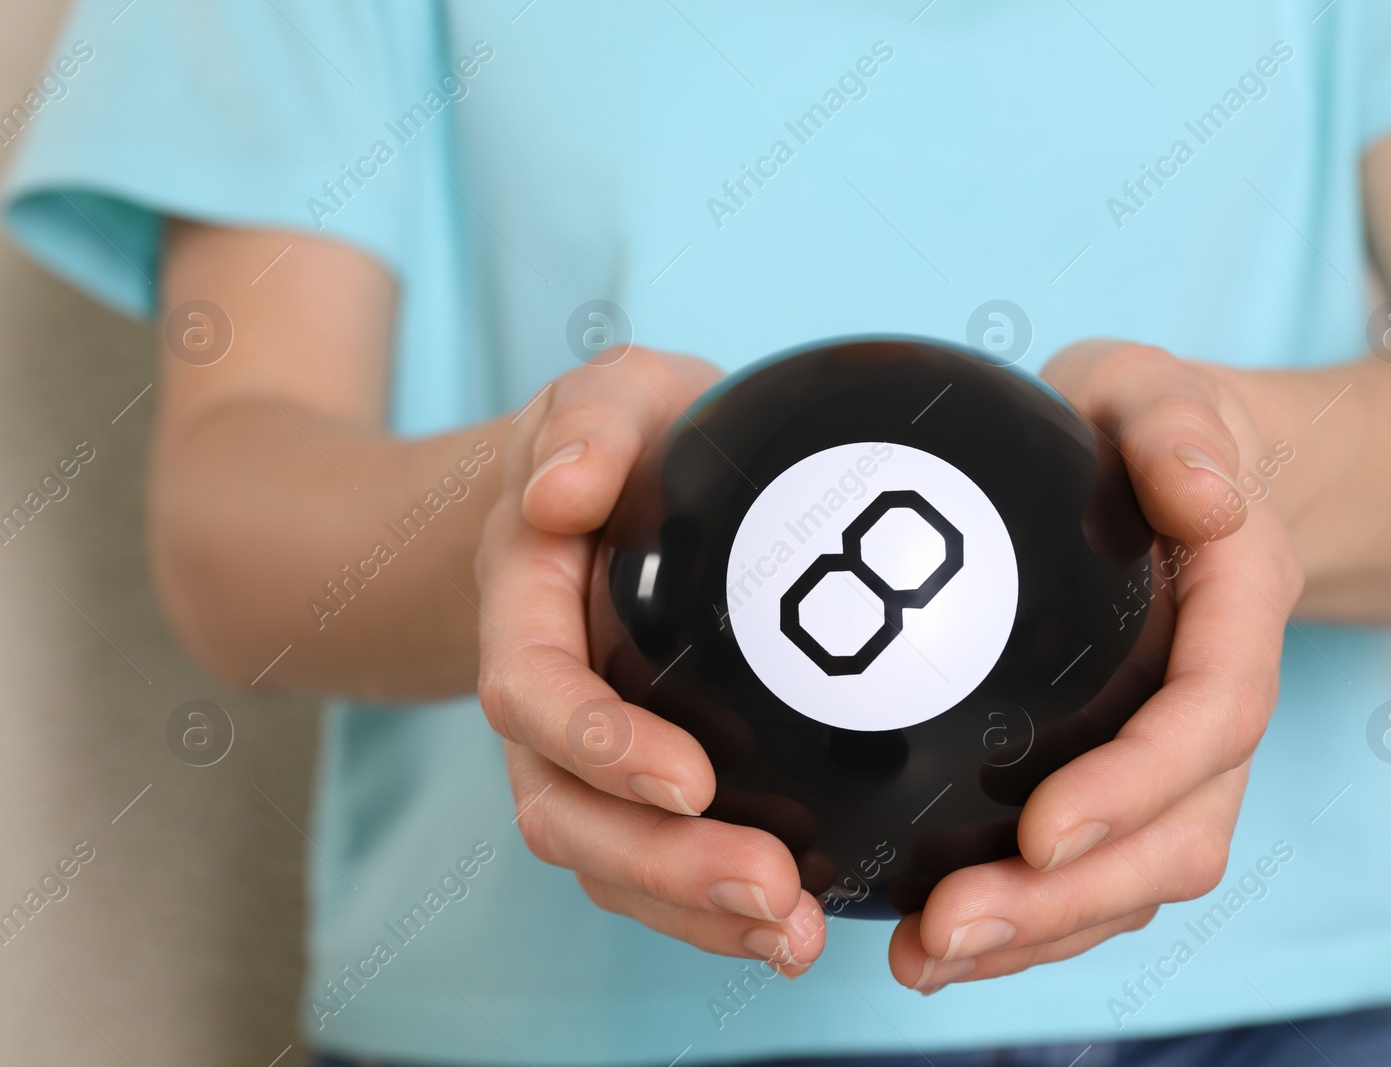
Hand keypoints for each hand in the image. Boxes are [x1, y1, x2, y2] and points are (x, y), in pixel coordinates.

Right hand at [474, 347, 825, 973]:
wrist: (602, 489)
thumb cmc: (619, 439)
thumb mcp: (609, 394)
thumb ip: (588, 424)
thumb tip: (563, 491)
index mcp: (523, 607)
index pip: (531, 693)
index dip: (597, 744)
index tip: (692, 778)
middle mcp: (539, 698)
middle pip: (561, 811)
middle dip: (658, 865)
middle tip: (772, 893)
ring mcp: (578, 751)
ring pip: (603, 859)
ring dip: (691, 911)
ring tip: (793, 937)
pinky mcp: (631, 780)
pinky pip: (652, 862)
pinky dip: (711, 906)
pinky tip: (799, 923)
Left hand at [888, 340, 1304, 991]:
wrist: (1172, 466)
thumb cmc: (1150, 423)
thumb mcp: (1156, 388)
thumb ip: (1181, 427)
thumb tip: (1203, 495)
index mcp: (1241, 609)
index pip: (1214, 716)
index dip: (1139, 784)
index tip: (1039, 832)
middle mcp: (1222, 702)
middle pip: (1180, 836)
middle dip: (1071, 902)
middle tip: (947, 929)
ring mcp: (1179, 755)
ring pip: (1137, 876)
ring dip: (1039, 934)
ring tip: (921, 957)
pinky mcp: (1125, 777)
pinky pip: (1091, 866)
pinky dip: (1023, 913)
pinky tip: (923, 930)